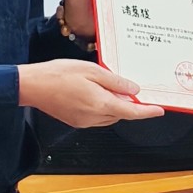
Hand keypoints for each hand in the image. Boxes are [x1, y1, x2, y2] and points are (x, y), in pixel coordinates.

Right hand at [18, 60, 163, 126]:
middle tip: (133, 90)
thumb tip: (133, 91)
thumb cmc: (58, 74)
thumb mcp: (92, 71)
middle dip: (130, 105)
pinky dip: (104, 108)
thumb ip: (115, 82)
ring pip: (110, 116)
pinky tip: (97, 93)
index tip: (159, 110)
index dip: (147, 112)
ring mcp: (84, 121)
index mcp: (100, 103)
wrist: (33, 86)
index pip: (131, 112)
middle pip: (121, 114)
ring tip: (112, 88)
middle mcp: (94, 117)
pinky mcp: (76, 121)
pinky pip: (97, 117)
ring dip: (116, 106)